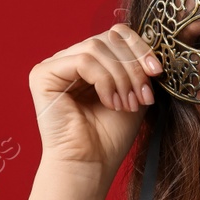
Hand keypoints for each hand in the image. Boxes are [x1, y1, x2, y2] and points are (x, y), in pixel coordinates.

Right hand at [28, 22, 162, 172]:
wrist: (90, 165)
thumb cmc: (110, 136)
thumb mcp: (134, 93)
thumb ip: (139, 67)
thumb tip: (153, 47)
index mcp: (91, 62)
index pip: (116, 35)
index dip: (139, 48)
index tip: (157, 71)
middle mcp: (70, 59)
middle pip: (109, 38)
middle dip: (133, 67)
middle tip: (143, 96)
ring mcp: (54, 65)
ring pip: (97, 48)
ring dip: (120, 77)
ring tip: (126, 104)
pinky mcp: (43, 74)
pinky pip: (83, 61)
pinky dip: (104, 81)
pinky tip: (110, 103)